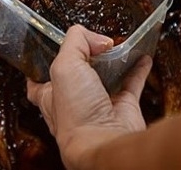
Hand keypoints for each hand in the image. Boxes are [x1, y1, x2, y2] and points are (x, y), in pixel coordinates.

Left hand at [26, 24, 151, 169]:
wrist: (105, 142)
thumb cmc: (76, 114)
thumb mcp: (64, 65)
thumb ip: (75, 42)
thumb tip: (97, 38)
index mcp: (50, 95)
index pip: (39, 80)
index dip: (42, 65)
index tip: (47, 49)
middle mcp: (74, 101)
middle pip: (77, 73)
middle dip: (85, 57)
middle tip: (93, 41)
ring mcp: (100, 104)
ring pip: (107, 76)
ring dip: (113, 60)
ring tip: (116, 45)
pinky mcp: (124, 107)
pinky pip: (133, 83)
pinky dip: (138, 68)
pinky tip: (142, 56)